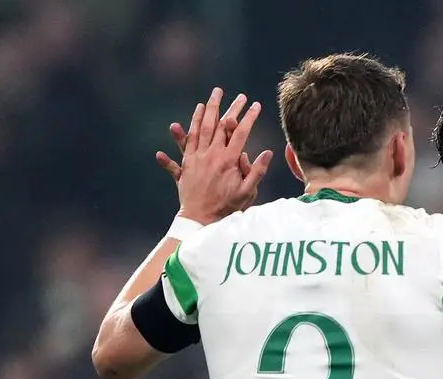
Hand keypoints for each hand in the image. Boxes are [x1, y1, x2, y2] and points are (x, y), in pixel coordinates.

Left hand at [162, 88, 272, 224]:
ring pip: (200, 129)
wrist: (201, 218)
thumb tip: (267, 152)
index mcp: (228, 160)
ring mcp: (196, 158)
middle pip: (220, 125)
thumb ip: (257, 171)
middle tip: (237, 95)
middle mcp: (211, 155)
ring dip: (205, 112)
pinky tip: (175, 124)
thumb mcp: (248, 192)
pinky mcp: (185, 165)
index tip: (256, 105)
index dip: (249, 117)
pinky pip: (182, 146)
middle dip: (230, 108)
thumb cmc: (226, 207)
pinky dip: (180, 134)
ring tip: (210, 99)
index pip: (240, 133)